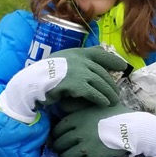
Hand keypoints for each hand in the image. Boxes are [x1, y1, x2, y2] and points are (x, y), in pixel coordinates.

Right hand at [0, 46, 125, 122]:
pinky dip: (100, 98)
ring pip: (100, 83)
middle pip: (102, 72)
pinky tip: (105, 104)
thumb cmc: (45, 74)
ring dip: (109, 93)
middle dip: (111, 84)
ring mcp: (79, 70)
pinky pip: (93, 92)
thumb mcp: (62, 62)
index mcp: (76, 52)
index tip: (122, 67)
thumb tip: (92, 62)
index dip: (112, 60)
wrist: (33, 82)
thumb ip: (76, 61)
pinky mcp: (76, 84)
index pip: (99, 54)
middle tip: (117, 93)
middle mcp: (80, 59)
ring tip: (114, 101)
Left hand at [49, 105, 155, 156]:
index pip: (58, 129)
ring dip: (65, 156)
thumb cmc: (116, 114)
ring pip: (67, 155)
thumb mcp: (96, 105)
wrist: (132, 128)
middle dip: (58, 147)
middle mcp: (78, 133)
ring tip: (67, 156)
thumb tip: (64, 105)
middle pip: (60, 143)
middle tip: (59, 148)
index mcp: (77, 119)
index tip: (56, 137)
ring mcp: (85, 147)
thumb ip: (80, 106)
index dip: (55, 134)